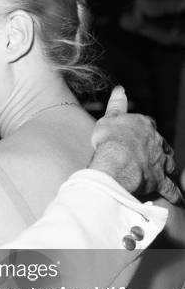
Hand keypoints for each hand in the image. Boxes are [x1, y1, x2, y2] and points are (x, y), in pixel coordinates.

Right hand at [90, 86, 182, 203]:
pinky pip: (169, 188)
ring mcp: (159, 161)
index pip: (146, 125)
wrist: (115, 159)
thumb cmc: (110, 139)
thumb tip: (120, 89)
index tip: (137, 134)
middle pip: (161, 145)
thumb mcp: (109, 117)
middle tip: (153, 153)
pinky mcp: (158, 179)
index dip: (142, 130)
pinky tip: (178, 199)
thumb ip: (117, 105)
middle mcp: (156, 142)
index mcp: (144, 126)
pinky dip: (174, 194)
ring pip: (168, 163)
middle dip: (159, 149)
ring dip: (169, 167)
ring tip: (168, 171)